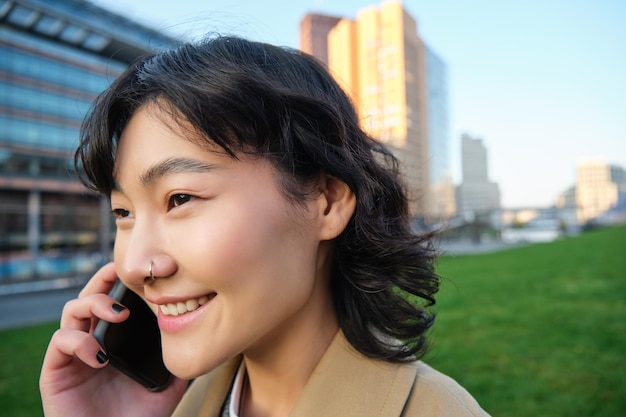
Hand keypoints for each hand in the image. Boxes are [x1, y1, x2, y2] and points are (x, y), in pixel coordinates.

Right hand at [39, 262, 186, 416]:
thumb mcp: (167, 386)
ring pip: (72, 310)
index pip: (114, 301)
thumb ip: (178, 361)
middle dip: (104, 280)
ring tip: (119, 314)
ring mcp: (73, 356)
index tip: (142, 271)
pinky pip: (60, 343)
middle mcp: (92, 342)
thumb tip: (199, 338)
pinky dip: (79, 342)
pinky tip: (100, 356)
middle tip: (122, 273)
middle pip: (90, 296)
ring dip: (94, 304)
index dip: (122, 282)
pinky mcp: (55, 373)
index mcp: (115, 341)